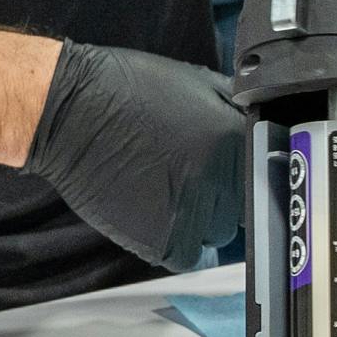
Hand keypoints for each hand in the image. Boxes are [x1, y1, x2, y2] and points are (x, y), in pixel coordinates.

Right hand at [20, 43, 246, 270]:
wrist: (72, 112)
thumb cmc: (128, 89)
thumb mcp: (195, 81)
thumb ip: (233, 109)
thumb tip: (258, 124)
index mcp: (232, 137)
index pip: (264, 172)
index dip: (250, 173)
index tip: (239, 175)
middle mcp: (217, 177)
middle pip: (244, 207)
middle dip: (225, 196)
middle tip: (197, 181)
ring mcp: (189, 211)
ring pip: (218, 234)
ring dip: (203, 221)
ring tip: (173, 196)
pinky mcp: (158, 238)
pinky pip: (188, 256)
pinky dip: (181, 244)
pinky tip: (164, 220)